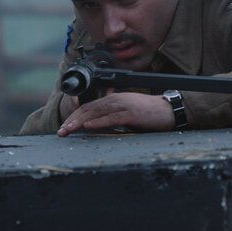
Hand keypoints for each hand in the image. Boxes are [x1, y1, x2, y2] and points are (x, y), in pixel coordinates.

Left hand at [58, 92, 175, 136]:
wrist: (170, 110)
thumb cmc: (150, 114)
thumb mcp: (128, 114)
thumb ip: (113, 117)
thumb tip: (98, 124)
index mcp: (114, 99)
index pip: (89, 107)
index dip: (74, 116)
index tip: (65, 127)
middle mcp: (116, 99)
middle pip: (89, 109)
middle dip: (72, 120)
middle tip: (61, 131)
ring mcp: (124, 105)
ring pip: (96, 112)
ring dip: (80, 121)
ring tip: (68, 129)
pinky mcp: (132, 113)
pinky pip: (112, 117)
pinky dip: (98, 121)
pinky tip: (88, 126)